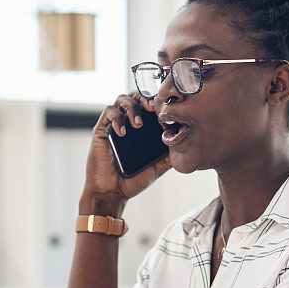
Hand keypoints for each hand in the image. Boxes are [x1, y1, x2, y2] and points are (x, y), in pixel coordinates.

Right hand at [82, 91, 171, 207]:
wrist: (112, 192)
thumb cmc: (133, 180)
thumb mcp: (157, 167)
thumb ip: (169, 156)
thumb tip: (187, 145)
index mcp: (142, 128)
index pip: (150, 104)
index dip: (157, 101)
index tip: (166, 108)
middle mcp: (128, 122)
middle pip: (136, 95)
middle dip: (144, 98)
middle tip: (152, 108)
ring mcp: (114, 124)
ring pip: (121, 99)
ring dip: (131, 107)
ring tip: (138, 124)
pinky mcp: (101, 129)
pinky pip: (108, 113)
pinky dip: (117, 118)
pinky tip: (123, 132)